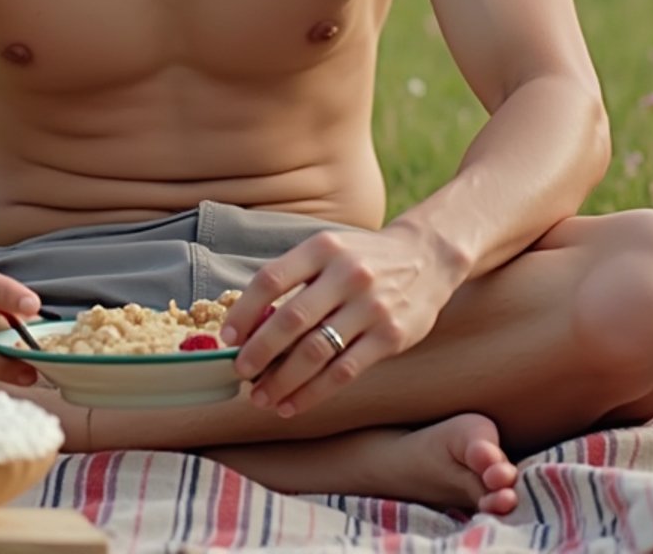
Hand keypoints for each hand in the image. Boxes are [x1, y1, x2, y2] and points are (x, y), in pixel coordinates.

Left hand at [220, 223, 457, 415]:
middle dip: (259, 352)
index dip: (244, 311)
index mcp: (322, 248)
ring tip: (261, 397)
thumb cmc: (362, 258)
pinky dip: (313, 393)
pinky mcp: (389, 337)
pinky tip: (293, 404)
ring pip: (316, 352)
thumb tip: (248, 323)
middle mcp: (346, 274)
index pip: (272, 279)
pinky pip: (344, 372)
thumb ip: (295, 278)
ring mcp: (371, 306)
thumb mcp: (329, 250)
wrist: (426, 258)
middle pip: (291, 319)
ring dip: (282, 380)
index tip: (226, 337)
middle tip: (239, 372)